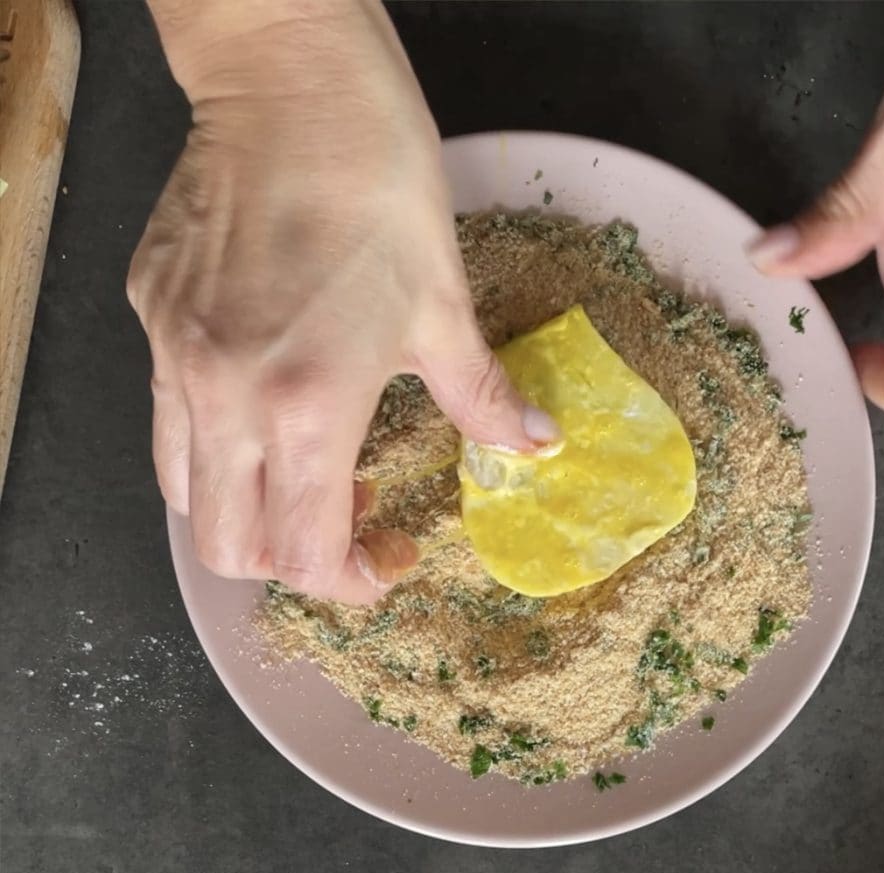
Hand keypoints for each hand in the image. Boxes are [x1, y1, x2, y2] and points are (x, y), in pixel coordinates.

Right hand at [129, 0, 556, 602]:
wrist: (291, 82)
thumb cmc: (377, 183)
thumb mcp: (444, 305)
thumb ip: (485, 399)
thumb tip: (535, 447)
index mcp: (307, 403)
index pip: (306, 553)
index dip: (351, 581)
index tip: (388, 559)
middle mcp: (224, 395)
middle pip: (231, 550)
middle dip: (295, 562)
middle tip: (352, 520)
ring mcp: (174, 358)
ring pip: (188, 496)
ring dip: (252, 511)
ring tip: (309, 468)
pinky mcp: (150, 320)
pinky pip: (169, 420)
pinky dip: (218, 449)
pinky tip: (267, 408)